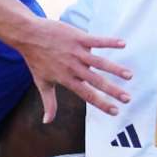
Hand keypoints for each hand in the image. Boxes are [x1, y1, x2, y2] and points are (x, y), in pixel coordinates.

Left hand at [11, 18, 133, 122]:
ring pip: (99, 62)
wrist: (28, 35)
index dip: (101, 104)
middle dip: (113, 91)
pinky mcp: (78, 37)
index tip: (115, 111)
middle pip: (96, 81)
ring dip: (115, 69)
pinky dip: (110, 42)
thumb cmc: (35, 60)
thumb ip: (49, 103)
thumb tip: (47, 121)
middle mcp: (73, 67)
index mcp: (67, 79)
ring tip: (129, 75)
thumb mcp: (41, 83)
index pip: (87, 94)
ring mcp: (76, 52)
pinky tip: (123, 44)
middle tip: (127, 98)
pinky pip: (97, 40)